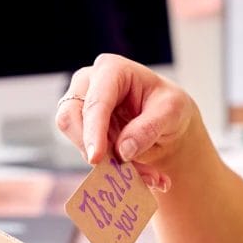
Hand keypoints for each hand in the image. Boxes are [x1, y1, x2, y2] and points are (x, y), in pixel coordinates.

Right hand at [55, 53, 209, 190]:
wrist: (165, 121)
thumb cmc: (168, 106)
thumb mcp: (172, 112)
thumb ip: (148, 129)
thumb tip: (122, 151)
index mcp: (112, 69)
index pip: (96, 101)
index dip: (93, 131)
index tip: (96, 158)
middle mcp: (88, 82)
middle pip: (71, 117)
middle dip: (92, 147)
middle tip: (119, 170)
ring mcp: (79, 102)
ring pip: (73, 137)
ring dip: (104, 161)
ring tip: (142, 173)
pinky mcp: (79, 125)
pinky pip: (83, 150)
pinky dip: (108, 166)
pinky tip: (137, 171)